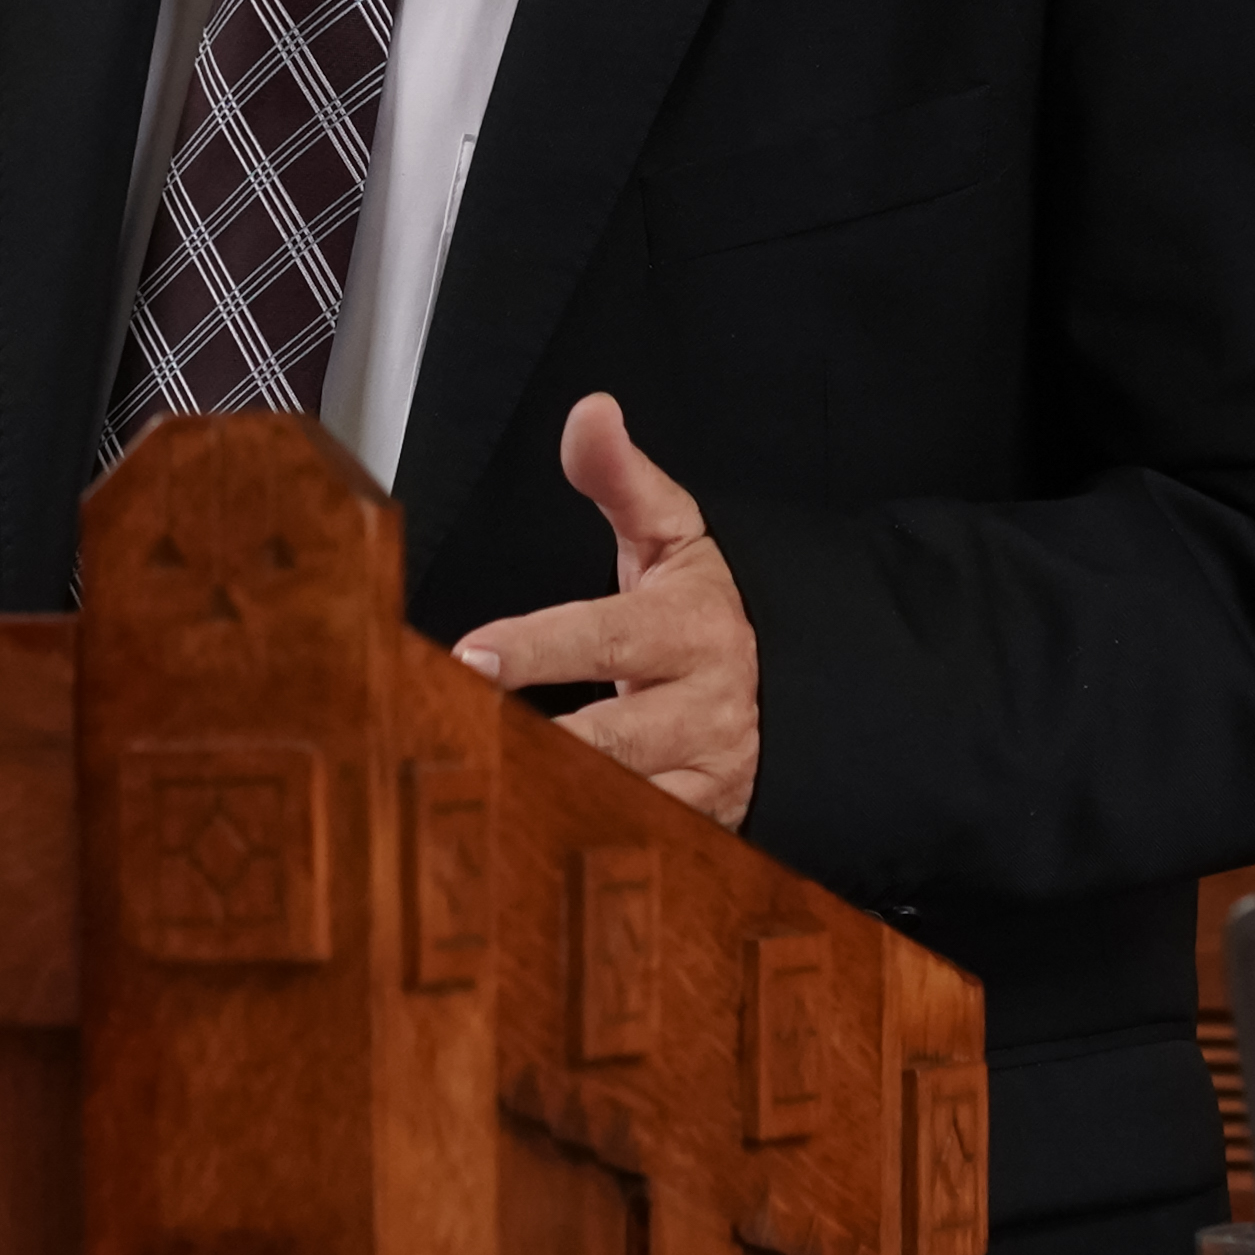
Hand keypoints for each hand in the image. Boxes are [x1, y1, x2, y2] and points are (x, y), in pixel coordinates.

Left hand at [451, 394, 759, 828]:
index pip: (608, 636)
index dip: (540, 646)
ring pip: (619, 800)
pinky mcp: (696, 830)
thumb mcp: (676, 537)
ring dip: (546, 800)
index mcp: (691, 628)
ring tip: (469, 792)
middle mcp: (701, 709)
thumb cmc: (706, 611)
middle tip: (454, 734)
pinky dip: (574, 842)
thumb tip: (591, 411)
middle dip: (535, 740)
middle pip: (612, 737)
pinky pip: (631, 842)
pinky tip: (512, 838)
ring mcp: (700, 779)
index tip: (474, 652)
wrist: (799, 696)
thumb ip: (622, 479)